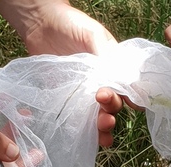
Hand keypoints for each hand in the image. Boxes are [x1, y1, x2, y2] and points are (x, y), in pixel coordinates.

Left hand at [0, 0, 121, 146]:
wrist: (40, 23)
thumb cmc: (70, 24)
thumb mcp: (93, 34)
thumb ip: (106, 55)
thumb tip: (121, 79)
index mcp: (113, 67)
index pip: (127, 88)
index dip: (130, 98)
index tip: (128, 103)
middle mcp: (102, 82)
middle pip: (114, 104)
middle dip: (112, 112)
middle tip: (106, 116)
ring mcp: (84, 92)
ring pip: (98, 114)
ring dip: (103, 126)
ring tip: (102, 131)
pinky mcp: (67, 98)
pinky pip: (78, 116)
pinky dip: (84, 129)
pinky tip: (89, 138)